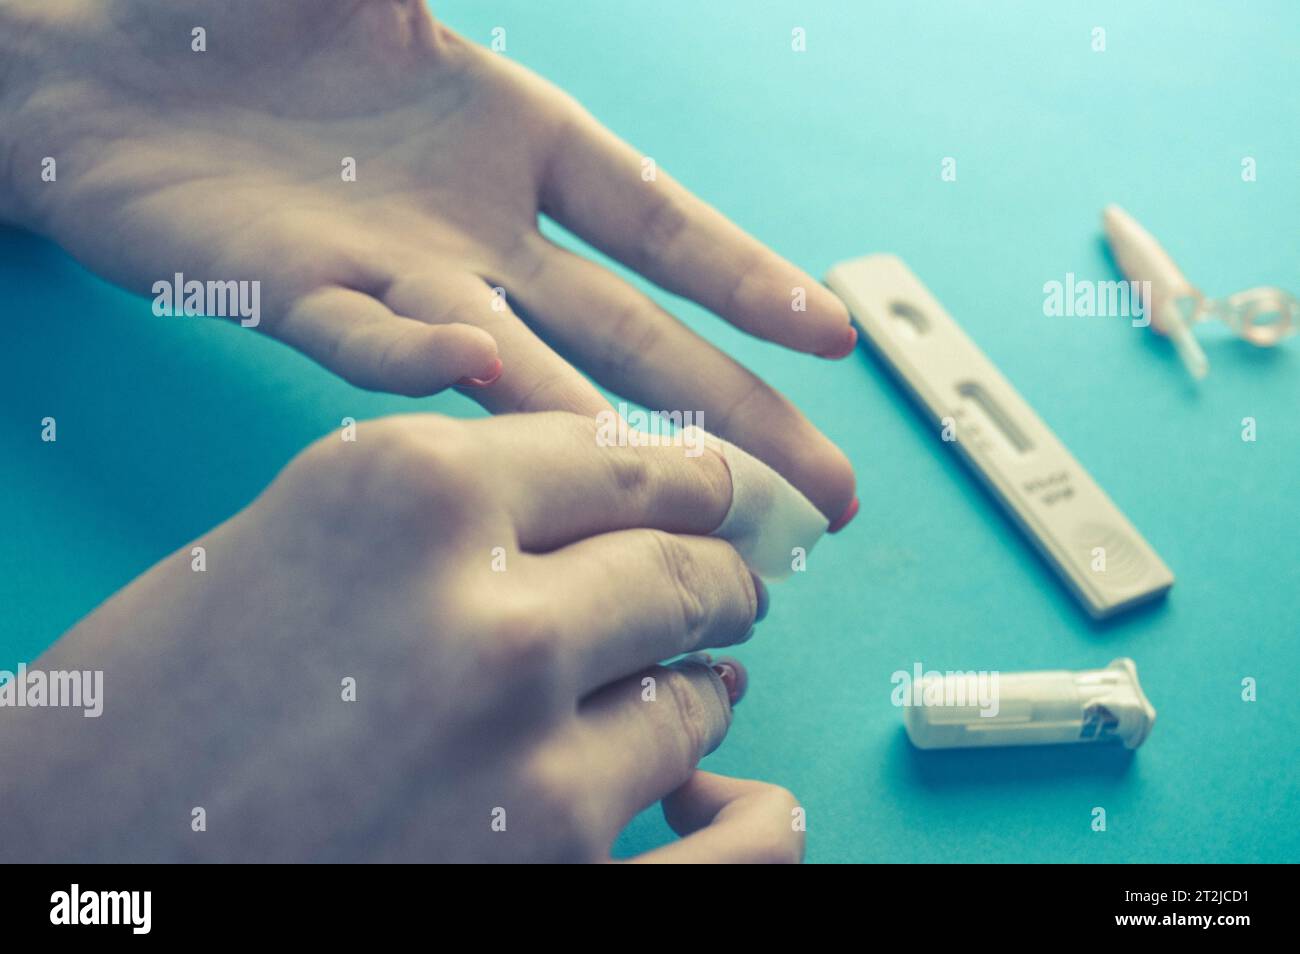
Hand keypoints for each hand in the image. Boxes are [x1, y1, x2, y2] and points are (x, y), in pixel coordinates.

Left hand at [0, 0, 855, 521]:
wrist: (101, 75)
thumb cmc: (243, 11)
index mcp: (520, 142)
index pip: (663, 223)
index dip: (750, 281)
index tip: (834, 339)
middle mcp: (479, 228)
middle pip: (632, 332)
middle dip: (734, 413)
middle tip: (821, 492)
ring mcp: (398, 272)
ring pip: (527, 368)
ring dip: (605, 433)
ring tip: (691, 502)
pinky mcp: (295, 293)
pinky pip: (365, 337)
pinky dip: (415, 355)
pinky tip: (474, 373)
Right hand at [0, 412, 802, 861]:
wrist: (65, 860)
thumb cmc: (165, 697)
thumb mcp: (305, 532)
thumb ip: (468, 504)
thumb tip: (625, 506)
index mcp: (412, 495)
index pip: (626, 456)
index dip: (690, 477)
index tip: (720, 494)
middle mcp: (486, 620)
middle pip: (686, 569)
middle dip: (716, 575)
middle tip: (723, 587)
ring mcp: (528, 773)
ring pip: (701, 700)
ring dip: (698, 692)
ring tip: (677, 690)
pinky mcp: (549, 893)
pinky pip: (741, 849)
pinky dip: (750, 819)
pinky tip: (729, 799)